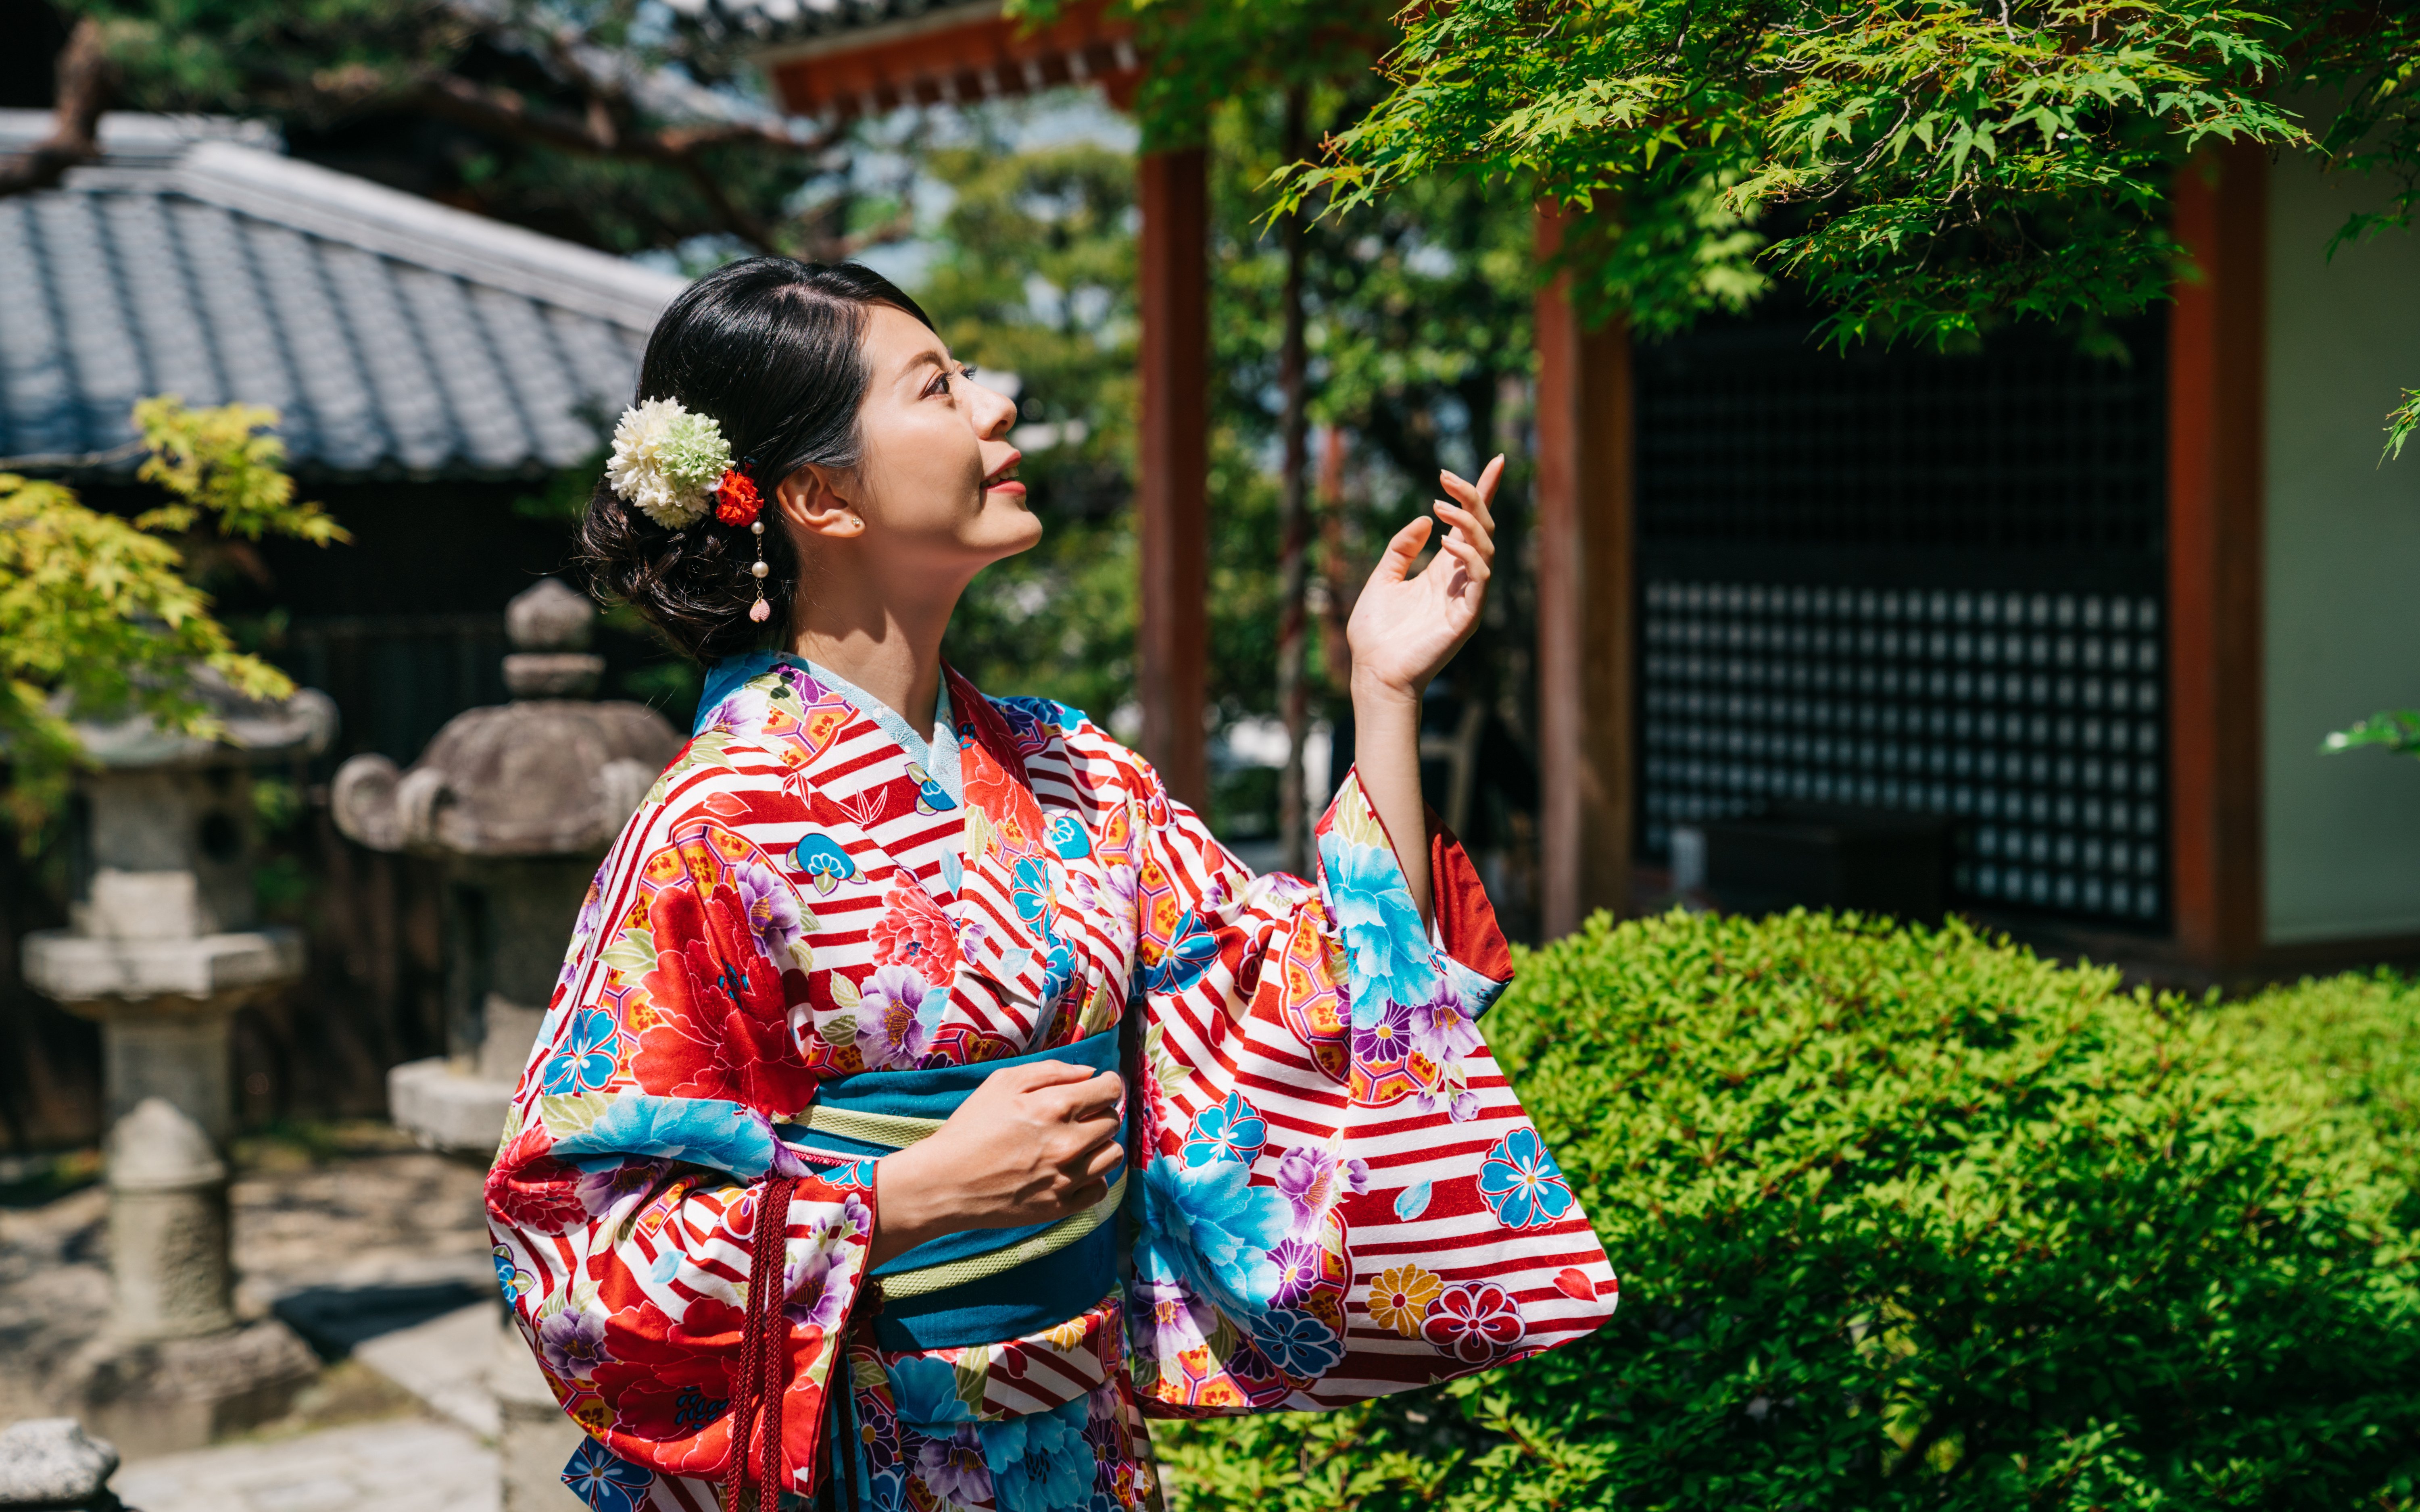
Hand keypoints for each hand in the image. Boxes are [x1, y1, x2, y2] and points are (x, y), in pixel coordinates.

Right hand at [869, 1062, 1122, 1264]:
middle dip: (1100, 1112)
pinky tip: (1073, 1170)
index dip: (1108, 1084)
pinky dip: (1093, 1178)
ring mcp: (1067, 1178)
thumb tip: (1089, 1073)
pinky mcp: (1060, 1206)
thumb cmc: (970, 1128)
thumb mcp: (1003, 1083)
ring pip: (1112, 1156)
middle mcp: (1069, 1143)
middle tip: (1079, 1116)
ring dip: (1101, 1145)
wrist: (945, 1182)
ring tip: (1078, 1143)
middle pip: (1113, 1121)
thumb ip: (1051, 1071)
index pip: (1110, 1090)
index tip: (1099, 1088)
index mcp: (1056, 1107)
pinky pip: (1100, 1189)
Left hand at [1345, 456, 1500, 704]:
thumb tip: (1427, 519)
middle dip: (1472, 497)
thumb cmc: (1376, 633)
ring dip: (1466, 521)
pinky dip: (1470, 555)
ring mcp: (1467, 597)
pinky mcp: (1467, 616)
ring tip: (1440, 506)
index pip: (1470, 525)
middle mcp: (1460, 580)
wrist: (1374, 673)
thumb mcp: (1382, 578)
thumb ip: (1401, 548)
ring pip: (1485, 547)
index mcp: (1442, 570)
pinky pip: (1480, 578)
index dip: (1483, 493)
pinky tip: (1449, 542)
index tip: (1495, 462)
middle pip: (1481, 528)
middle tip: (1444, 478)